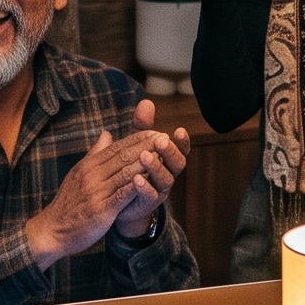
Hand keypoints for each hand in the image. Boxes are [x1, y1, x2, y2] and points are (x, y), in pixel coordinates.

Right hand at [25, 128, 182, 266]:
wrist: (52, 230)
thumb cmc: (68, 203)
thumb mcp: (78, 173)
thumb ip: (95, 154)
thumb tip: (106, 134)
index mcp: (89, 165)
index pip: (117, 147)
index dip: (138, 138)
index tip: (156, 132)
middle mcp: (92, 175)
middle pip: (124, 156)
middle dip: (147, 146)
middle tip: (166, 138)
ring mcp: (96, 192)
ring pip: (126, 173)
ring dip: (146, 163)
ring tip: (164, 156)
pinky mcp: (101, 210)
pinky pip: (122, 195)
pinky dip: (137, 187)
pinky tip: (151, 182)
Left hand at [113, 97, 190, 236]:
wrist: (122, 202)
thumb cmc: (132, 168)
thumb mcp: (136, 145)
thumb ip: (142, 127)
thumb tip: (146, 102)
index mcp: (167, 159)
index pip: (180, 149)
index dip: (182, 141)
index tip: (180, 130)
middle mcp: (168, 174)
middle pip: (178, 163)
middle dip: (170, 150)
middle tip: (161, 140)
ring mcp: (160, 190)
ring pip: (165, 179)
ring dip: (156, 166)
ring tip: (144, 156)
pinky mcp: (148, 203)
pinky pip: (150, 195)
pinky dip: (145, 187)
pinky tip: (136, 179)